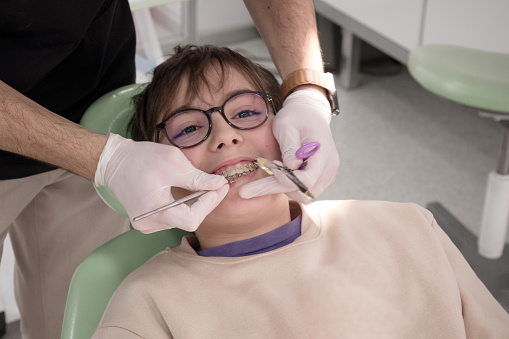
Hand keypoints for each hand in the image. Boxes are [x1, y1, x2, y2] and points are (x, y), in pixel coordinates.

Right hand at [95, 134, 228, 232]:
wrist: (114, 161)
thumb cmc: (140, 159)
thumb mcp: (173, 163)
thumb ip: (197, 178)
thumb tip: (219, 184)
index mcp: (155, 211)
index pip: (192, 219)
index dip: (209, 204)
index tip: (219, 187)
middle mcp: (150, 224)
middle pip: (189, 220)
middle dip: (207, 202)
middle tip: (220, 185)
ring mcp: (148, 224)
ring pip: (184, 219)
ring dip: (197, 204)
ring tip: (206, 187)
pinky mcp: (149, 220)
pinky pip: (175, 216)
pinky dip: (186, 205)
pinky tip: (192, 193)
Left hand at [239, 90, 338, 202]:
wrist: (309, 112)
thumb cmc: (296, 117)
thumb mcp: (287, 126)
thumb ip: (289, 147)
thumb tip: (291, 167)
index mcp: (323, 153)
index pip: (306, 180)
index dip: (286, 179)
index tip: (272, 167)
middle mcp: (329, 167)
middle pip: (305, 192)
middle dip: (279, 188)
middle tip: (251, 187)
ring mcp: (327, 173)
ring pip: (305, 194)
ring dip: (284, 189)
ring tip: (268, 175)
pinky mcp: (321, 176)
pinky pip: (305, 190)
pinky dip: (290, 186)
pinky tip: (278, 174)